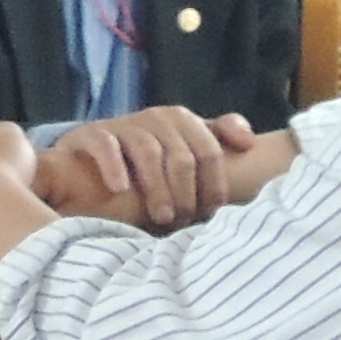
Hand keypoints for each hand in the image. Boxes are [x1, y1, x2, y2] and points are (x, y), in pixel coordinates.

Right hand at [33, 107, 256, 230]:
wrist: (90, 156)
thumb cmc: (150, 158)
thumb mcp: (187, 146)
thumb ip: (220, 141)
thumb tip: (251, 142)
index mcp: (183, 120)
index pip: (209, 151)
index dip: (214, 184)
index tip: (212, 213)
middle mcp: (156, 117)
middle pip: (181, 156)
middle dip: (186, 193)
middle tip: (185, 222)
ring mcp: (124, 124)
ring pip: (147, 152)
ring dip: (157, 188)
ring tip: (161, 218)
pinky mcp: (92, 133)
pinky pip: (106, 146)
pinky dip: (114, 167)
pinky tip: (120, 191)